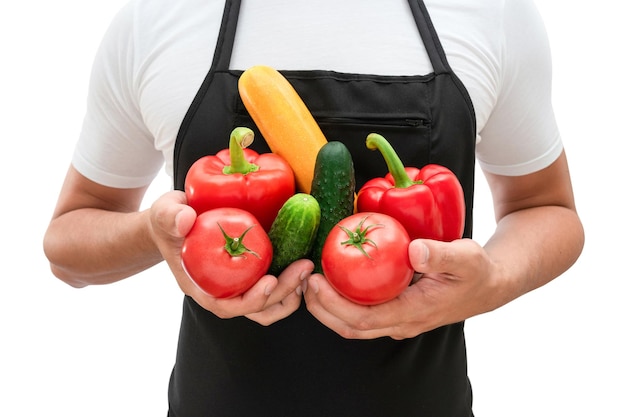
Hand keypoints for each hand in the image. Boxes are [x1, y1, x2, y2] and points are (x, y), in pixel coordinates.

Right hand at [149, 190, 312, 324]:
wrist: (177, 221)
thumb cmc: (170, 221)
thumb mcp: (164, 214)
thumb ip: (171, 216)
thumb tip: (185, 220)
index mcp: (201, 287)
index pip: (227, 306)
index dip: (251, 300)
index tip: (270, 282)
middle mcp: (221, 292)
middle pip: (255, 309)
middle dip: (282, 294)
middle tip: (302, 269)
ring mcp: (238, 286)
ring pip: (268, 306)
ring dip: (290, 293)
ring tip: (306, 271)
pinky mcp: (250, 276)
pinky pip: (273, 290)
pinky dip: (290, 284)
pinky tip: (302, 265)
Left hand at [304, 238, 496, 339]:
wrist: (490, 285)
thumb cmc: (477, 271)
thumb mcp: (465, 258)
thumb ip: (441, 255)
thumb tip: (414, 251)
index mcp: (414, 312)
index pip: (365, 319)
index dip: (334, 304)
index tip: (315, 282)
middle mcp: (402, 321)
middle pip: (351, 327)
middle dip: (322, 308)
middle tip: (303, 280)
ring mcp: (399, 318)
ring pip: (354, 324)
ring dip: (328, 307)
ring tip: (310, 281)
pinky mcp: (397, 310)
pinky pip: (362, 312)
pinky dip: (341, 301)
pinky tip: (333, 279)